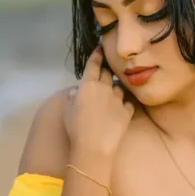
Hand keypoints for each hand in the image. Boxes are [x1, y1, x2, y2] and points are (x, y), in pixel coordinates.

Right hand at [64, 46, 134, 163]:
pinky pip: (127, 103)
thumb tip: (75, 92)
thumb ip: (71, 98)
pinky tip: (121, 109)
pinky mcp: (127, 112)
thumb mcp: (67, 111)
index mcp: (88, 85)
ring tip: (111, 95)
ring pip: (118, 88)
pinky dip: (124, 104)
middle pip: (107, 74)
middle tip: (104, 72)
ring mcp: (118, 100)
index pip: (94, 65)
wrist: (94, 147)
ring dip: (115, 89)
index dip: (97, 55)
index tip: (100, 48)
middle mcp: (104, 88)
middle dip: (106, 71)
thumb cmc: (75, 128)